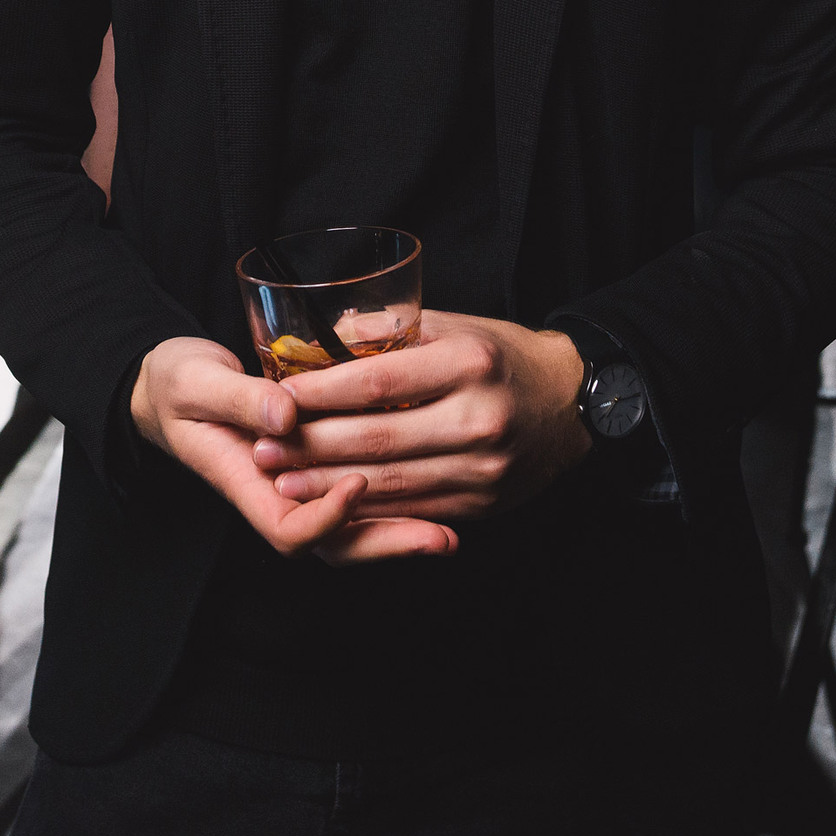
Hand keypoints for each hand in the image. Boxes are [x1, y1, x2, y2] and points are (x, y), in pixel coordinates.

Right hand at [130, 336, 457, 565]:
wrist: (170, 384)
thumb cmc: (178, 383)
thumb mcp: (197, 382)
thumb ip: (241, 398)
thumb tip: (287, 416)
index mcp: (242, 483)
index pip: (287, 529)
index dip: (326, 519)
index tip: (358, 484)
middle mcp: (274, 495)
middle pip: (333, 545)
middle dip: (386, 544)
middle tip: (440, 537)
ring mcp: (295, 486)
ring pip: (351, 529)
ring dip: (399, 530)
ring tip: (449, 531)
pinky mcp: (314, 467)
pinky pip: (356, 497)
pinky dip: (394, 500)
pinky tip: (435, 491)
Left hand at [252, 311, 590, 524]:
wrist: (572, 405)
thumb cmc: (502, 357)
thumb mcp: (454, 326)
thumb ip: (390, 332)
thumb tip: (324, 338)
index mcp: (468, 363)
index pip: (378, 382)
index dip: (322, 394)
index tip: (279, 398)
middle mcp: (478, 417)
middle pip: (377, 438)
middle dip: (312, 447)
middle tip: (263, 450)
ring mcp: (483, 467)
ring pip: (390, 483)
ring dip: (328, 486)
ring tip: (283, 483)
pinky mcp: (482, 502)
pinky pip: (413, 509)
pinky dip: (367, 509)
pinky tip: (330, 505)